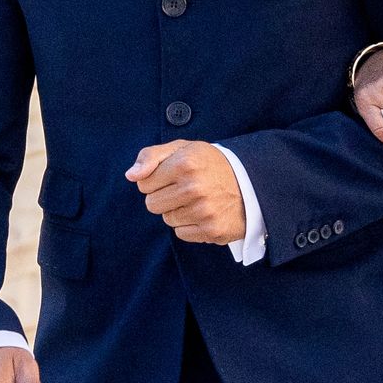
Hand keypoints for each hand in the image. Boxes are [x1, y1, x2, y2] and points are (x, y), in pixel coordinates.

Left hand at [126, 141, 246, 243]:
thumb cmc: (211, 164)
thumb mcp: (183, 149)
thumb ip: (151, 156)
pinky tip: (205, 213)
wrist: (252, 183)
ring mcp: (204, 211)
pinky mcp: (212, 230)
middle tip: (185, 189)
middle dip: (164, 197)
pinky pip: (181, 233)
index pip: (143, 183)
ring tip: (197, 200)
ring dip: (178, 211)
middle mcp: (194, 187)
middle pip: (151, 204)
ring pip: (167, 219)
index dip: (156, 179)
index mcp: (185, 163)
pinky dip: (190, 225)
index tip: (173, 176)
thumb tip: (131, 176)